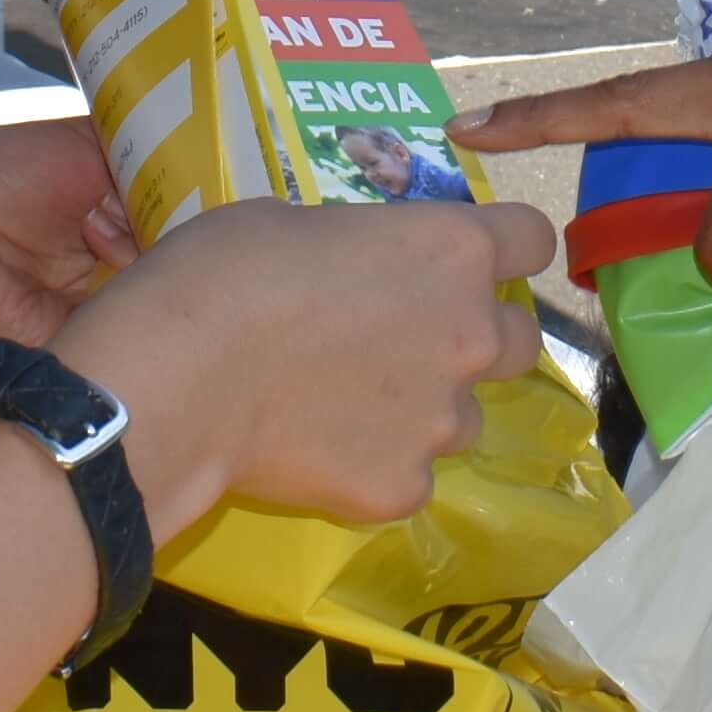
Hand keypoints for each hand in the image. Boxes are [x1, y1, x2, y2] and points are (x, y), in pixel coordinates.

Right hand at [54, 196, 553, 532]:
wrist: (179, 381)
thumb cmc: (223, 275)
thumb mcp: (292, 223)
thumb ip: (355, 250)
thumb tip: (352, 271)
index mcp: (450, 252)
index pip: (533, 239)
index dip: (505, 249)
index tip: (467, 261)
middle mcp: (470, 335)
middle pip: (519, 339)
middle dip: (474, 338)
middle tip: (403, 343)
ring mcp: (441, 422)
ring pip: (460, 419)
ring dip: (420, 411)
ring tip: (340, 409)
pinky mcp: (401, 488)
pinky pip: (404, 477)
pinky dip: (370, 467)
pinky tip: (312, 455)